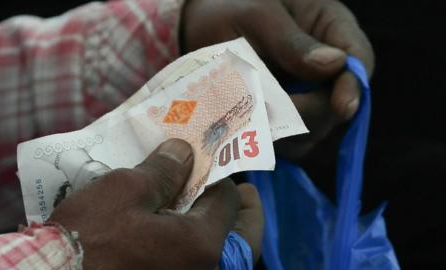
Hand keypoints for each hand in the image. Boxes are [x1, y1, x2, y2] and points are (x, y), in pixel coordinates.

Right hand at [48, 139, 262, 268]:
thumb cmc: (90, 235)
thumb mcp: (126, 190)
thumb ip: (164, 169)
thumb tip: (185, 152)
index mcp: (201, 244)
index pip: (230, 202)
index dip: (220, 176)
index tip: (206, 162)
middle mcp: (204, 269)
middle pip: (241, 237)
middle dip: (241, 209)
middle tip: (238, 190)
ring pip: (220, 253)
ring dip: (218, 226)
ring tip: (204, 201)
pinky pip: (196, 261)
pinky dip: (196, 242)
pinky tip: (176, 223)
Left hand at [182, 0, 373, 158]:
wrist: (198, 27)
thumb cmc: (231, 8)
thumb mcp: (258, 15)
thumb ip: (293, 41)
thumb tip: (335, 64)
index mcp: (329, 27)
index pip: (359, 60)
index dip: (353, 86)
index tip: (341, 108)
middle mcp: (325, 64)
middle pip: (338, 102)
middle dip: (311, 114)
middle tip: (273, 114)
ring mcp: (305, 91)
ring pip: (315, 126)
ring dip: (288, 131)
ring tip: (252, 116)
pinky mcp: (285, 112)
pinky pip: (290, 137)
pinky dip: (273, 138)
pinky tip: (248, 126)